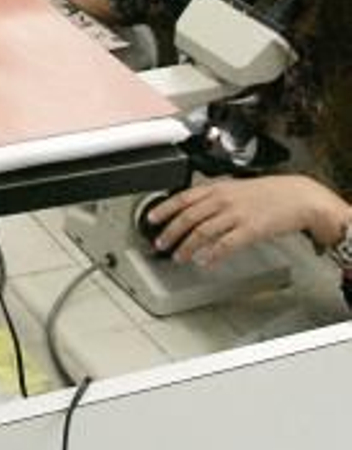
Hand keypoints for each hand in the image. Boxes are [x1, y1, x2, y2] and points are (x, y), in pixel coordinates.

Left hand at [145, 174, 335, 265]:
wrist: (298, 197)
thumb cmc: (269, 194)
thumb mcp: (236, 188)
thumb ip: (215, 196)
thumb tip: (195, 208)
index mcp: (218, 188)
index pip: (183, 197)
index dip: (164, 208)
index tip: (151, 219)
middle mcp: (223, 199)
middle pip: (188, 216)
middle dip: (171, 232)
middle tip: (160, 244)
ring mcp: (236, 215)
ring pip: (202, 232)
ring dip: (187, 246)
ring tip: (179, 257)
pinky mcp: (250, 230)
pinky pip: (226, 244)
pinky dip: (212, 254)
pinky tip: (205, 262)